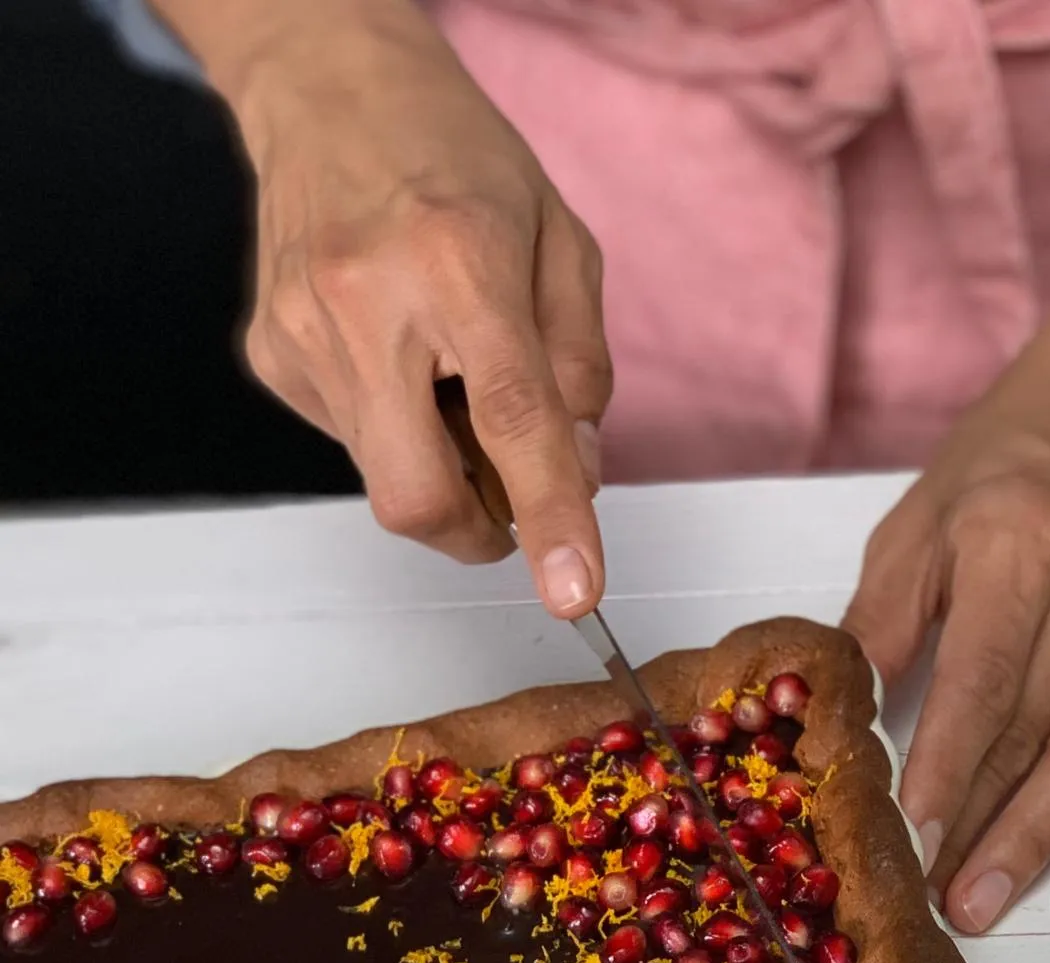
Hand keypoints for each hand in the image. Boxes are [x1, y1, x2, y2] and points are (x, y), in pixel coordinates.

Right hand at [229, 1, 607, 612]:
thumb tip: (572, 471)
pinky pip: (353, 440)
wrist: (327, 86)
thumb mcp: (562, 243)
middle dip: (478, 529)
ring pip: (386, 478)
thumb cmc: (456, 156)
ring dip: (439, 459)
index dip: (548, 515)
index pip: (511, 418)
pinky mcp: (271, 354)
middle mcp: (367, 302)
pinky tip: (397, 353)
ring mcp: (304, 334)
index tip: (571, 591)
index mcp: (460, 261)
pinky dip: (396, 425)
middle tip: (508, 492)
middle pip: (418, 496)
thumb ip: (579, 366)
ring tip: (444, 368)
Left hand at [842, 373, 1049, 933]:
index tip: (911, 838)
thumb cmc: (995, 476)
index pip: (981, 682)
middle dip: (982, 826)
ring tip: (986, 900)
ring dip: (1040, 839)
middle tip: (938, 901)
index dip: (945, 769)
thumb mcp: (914, 528)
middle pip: (1036, 733)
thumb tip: (844, 722)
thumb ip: (879, 623)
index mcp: (1019, 548)